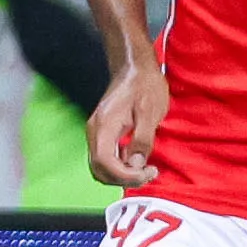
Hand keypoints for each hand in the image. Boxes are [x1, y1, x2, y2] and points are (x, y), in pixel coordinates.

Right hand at [87, 61, 168, 184]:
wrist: (134, 67)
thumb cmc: (144, 84)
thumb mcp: (150, 111)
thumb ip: (143, 139)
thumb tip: (137, 164)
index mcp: (104, 125)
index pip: (105, 162)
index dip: (125, 175)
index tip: (147, 172)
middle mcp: (95, 131)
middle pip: (100, 170)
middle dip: (124, 179)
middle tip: (149, 173)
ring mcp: (96, 132)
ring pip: (101, 167)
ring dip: (121, 175)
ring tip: (145, 169)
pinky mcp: (102, 133)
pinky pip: (105, 158)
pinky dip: (119, 167)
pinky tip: (137, 162)